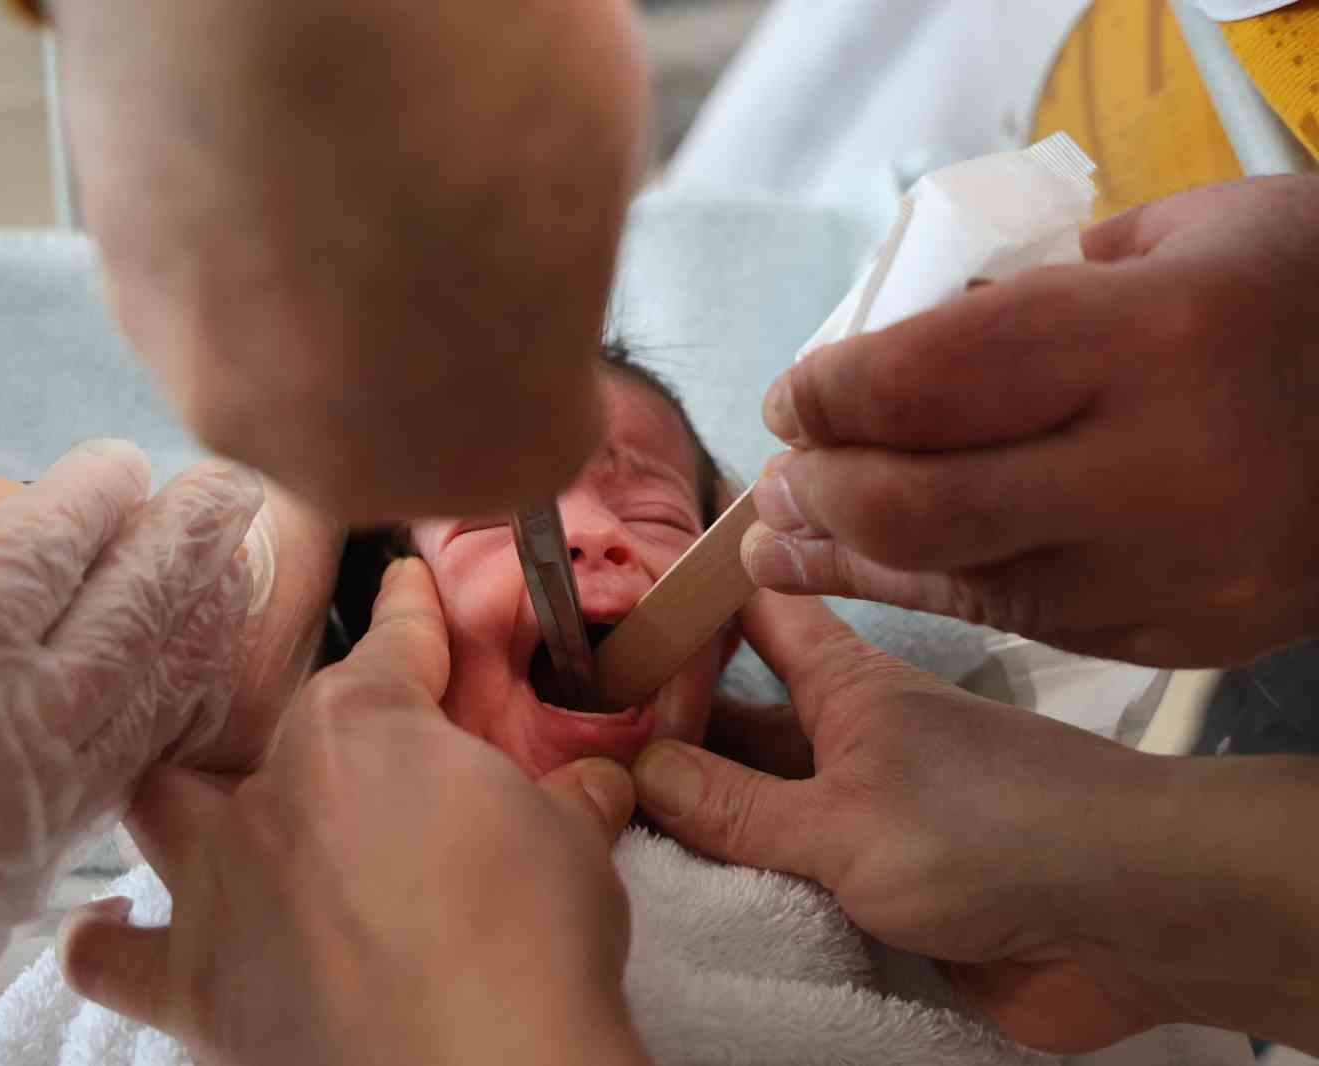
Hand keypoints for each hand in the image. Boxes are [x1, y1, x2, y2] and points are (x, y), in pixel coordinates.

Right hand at [53, 0, 647, 520]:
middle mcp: (344, 465)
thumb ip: (558, 259)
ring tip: (333, 171)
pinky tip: (262, 152)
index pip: (532, 442)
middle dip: (419, 344)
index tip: (532, 291)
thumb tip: (528, 242)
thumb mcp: (594, 165)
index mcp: (492, 452)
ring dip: (314, 298)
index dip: (542, 361)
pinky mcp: (127, 306)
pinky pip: (206, 297)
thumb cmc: (468, 62)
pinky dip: (235, 246)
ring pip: (288, 368)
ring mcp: (220, 391)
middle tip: (428, 221)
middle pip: (394, 425)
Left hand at [56, 559, 648, 1065]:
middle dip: (297, 716)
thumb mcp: (572, 845)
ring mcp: (224, 883)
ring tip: (198, 802)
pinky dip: (105, 940)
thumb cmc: (532, 937)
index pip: (392, 644)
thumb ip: (567, 800)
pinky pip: (111, 958)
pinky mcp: (196, 984)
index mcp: (365, 729)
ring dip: (176, 798)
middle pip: (268, 722)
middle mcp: (274, 788)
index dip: (406, 612)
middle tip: (338, 738)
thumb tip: (594, 784)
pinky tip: (110, 928)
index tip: (405, 587)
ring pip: (159, 806)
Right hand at [633, 591, 1181, 1052]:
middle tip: (570, 749)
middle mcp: (849, 743)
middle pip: (736, 725)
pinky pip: (790, 881)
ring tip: (597, 828)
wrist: (1128, 918)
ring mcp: (866, 816)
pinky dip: (740, 888)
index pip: (753, 618)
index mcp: (846, 690)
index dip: (686, 600)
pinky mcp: (883, 889)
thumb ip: (737, 807)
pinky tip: (677, 902)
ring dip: (696, 821)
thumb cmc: (995, 831)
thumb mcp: (844, 819)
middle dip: (662, 732)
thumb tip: (637, 770)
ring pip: (756, 807)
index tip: (608, 605)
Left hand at [743, 175, 1318, 665]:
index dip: (830, 395)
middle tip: (780, 473)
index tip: (791, 397)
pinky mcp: (1183, 637)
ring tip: (787, 531)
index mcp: (1157, 336)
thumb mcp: (1170, 239)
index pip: (930, 380)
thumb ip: (1023, 296)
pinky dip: (933, 589)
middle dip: (821, 493)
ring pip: (962, 581)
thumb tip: (885, 359)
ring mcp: (1176, 571)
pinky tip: (864, 570)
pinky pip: (1022, 620)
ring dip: (851, 556)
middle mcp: (1165, 468)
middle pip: (923, 506)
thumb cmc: (1295, 295)